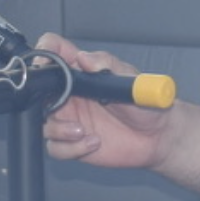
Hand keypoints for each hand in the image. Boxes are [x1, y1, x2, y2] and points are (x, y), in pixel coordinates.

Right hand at [38, 32, 172, 168]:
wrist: (158, 135)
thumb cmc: (146, 102)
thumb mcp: (131, 80)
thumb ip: (108, 67)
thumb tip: (84, 58)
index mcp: (85, 71)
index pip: (58, 52)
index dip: (46, 52)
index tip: (44, 64)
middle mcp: (74, 93)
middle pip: (41, 90)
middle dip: (43, 100)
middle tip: (62, 106)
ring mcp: (71, 118)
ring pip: (45, 123)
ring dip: (59, 129)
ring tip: (82, 130)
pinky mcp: (73, 142)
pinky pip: (55, 147)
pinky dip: (70, 148)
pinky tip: (93, 143)